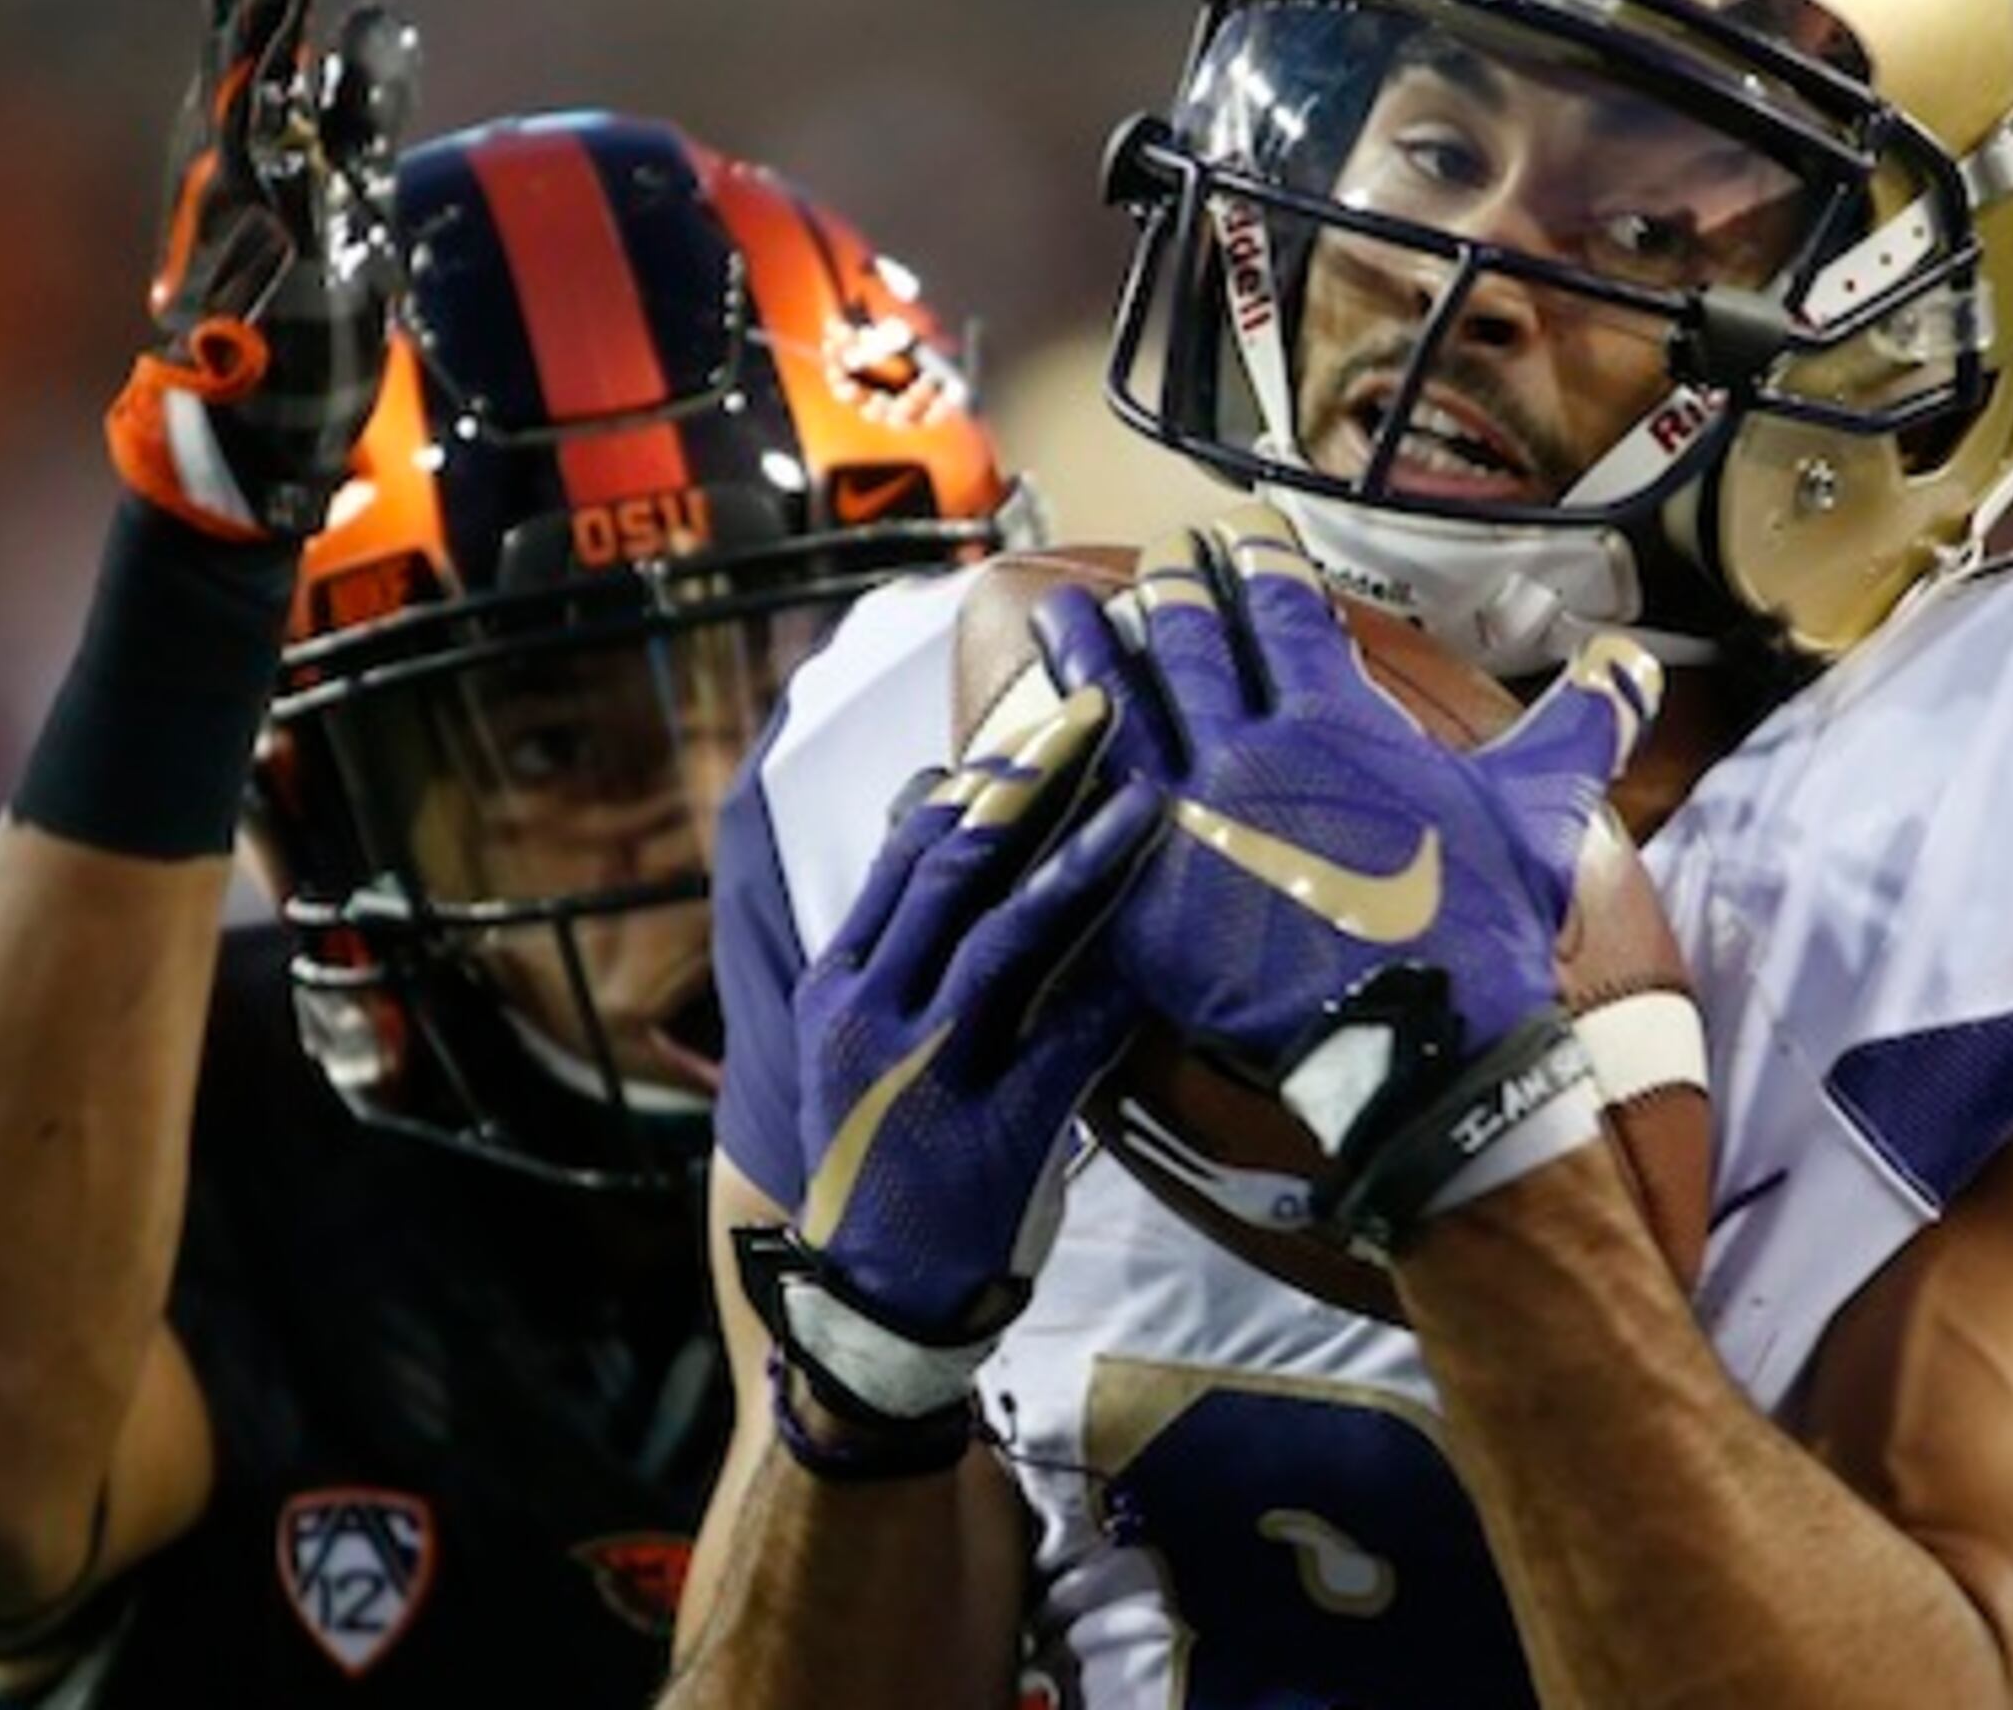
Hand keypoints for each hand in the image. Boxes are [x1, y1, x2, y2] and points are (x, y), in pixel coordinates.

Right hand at [106, 0, 423, 540]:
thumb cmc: (293, 315)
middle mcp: (230, 117)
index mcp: (250, 98)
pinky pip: (273, 147)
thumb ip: (361, 103)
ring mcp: (239, 171)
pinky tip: (315, 27)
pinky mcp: (260, 239)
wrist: (241, 437)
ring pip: (258, 39)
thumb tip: (381, 19)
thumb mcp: (346, 187)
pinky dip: (290, 83)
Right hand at [740, 686, 1160, 1430]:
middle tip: (1101, 711)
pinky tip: (1172, 941)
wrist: (878, 1301)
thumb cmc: (887, 1152)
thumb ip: (899, 942)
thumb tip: (936, 810)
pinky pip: (1067, 1042)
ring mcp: (929, 1071)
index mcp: (840, 981)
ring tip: (1146, 797)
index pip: (907, 850)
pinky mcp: (993, 1132)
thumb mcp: (863, 1041)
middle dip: (1032, 782)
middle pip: (955, 869)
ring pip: (1006, 939)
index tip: (1047, 715)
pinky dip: (1120, 988)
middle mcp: (871, 1013)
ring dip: (1080, 860)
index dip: (983, 776)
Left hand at [1034, 508, 1661, 1251]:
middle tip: (1159, 559)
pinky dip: (1054, 764)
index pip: (1277, 609)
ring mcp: (1182, 825)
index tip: (1234, 532)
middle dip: (1172, 589)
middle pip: (1187, 642)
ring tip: (1069, 611)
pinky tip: (1037, 739)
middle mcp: (1243, 754)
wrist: (1422, 1048)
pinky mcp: (1140, 900)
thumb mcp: (1539, 810)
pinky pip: (1077, 813)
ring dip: (1092, 653)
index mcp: (1330, 720)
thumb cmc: (1481, 926)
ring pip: (1118, 710)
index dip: (1252, 562)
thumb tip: (1636, 658)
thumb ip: (1581, 721)